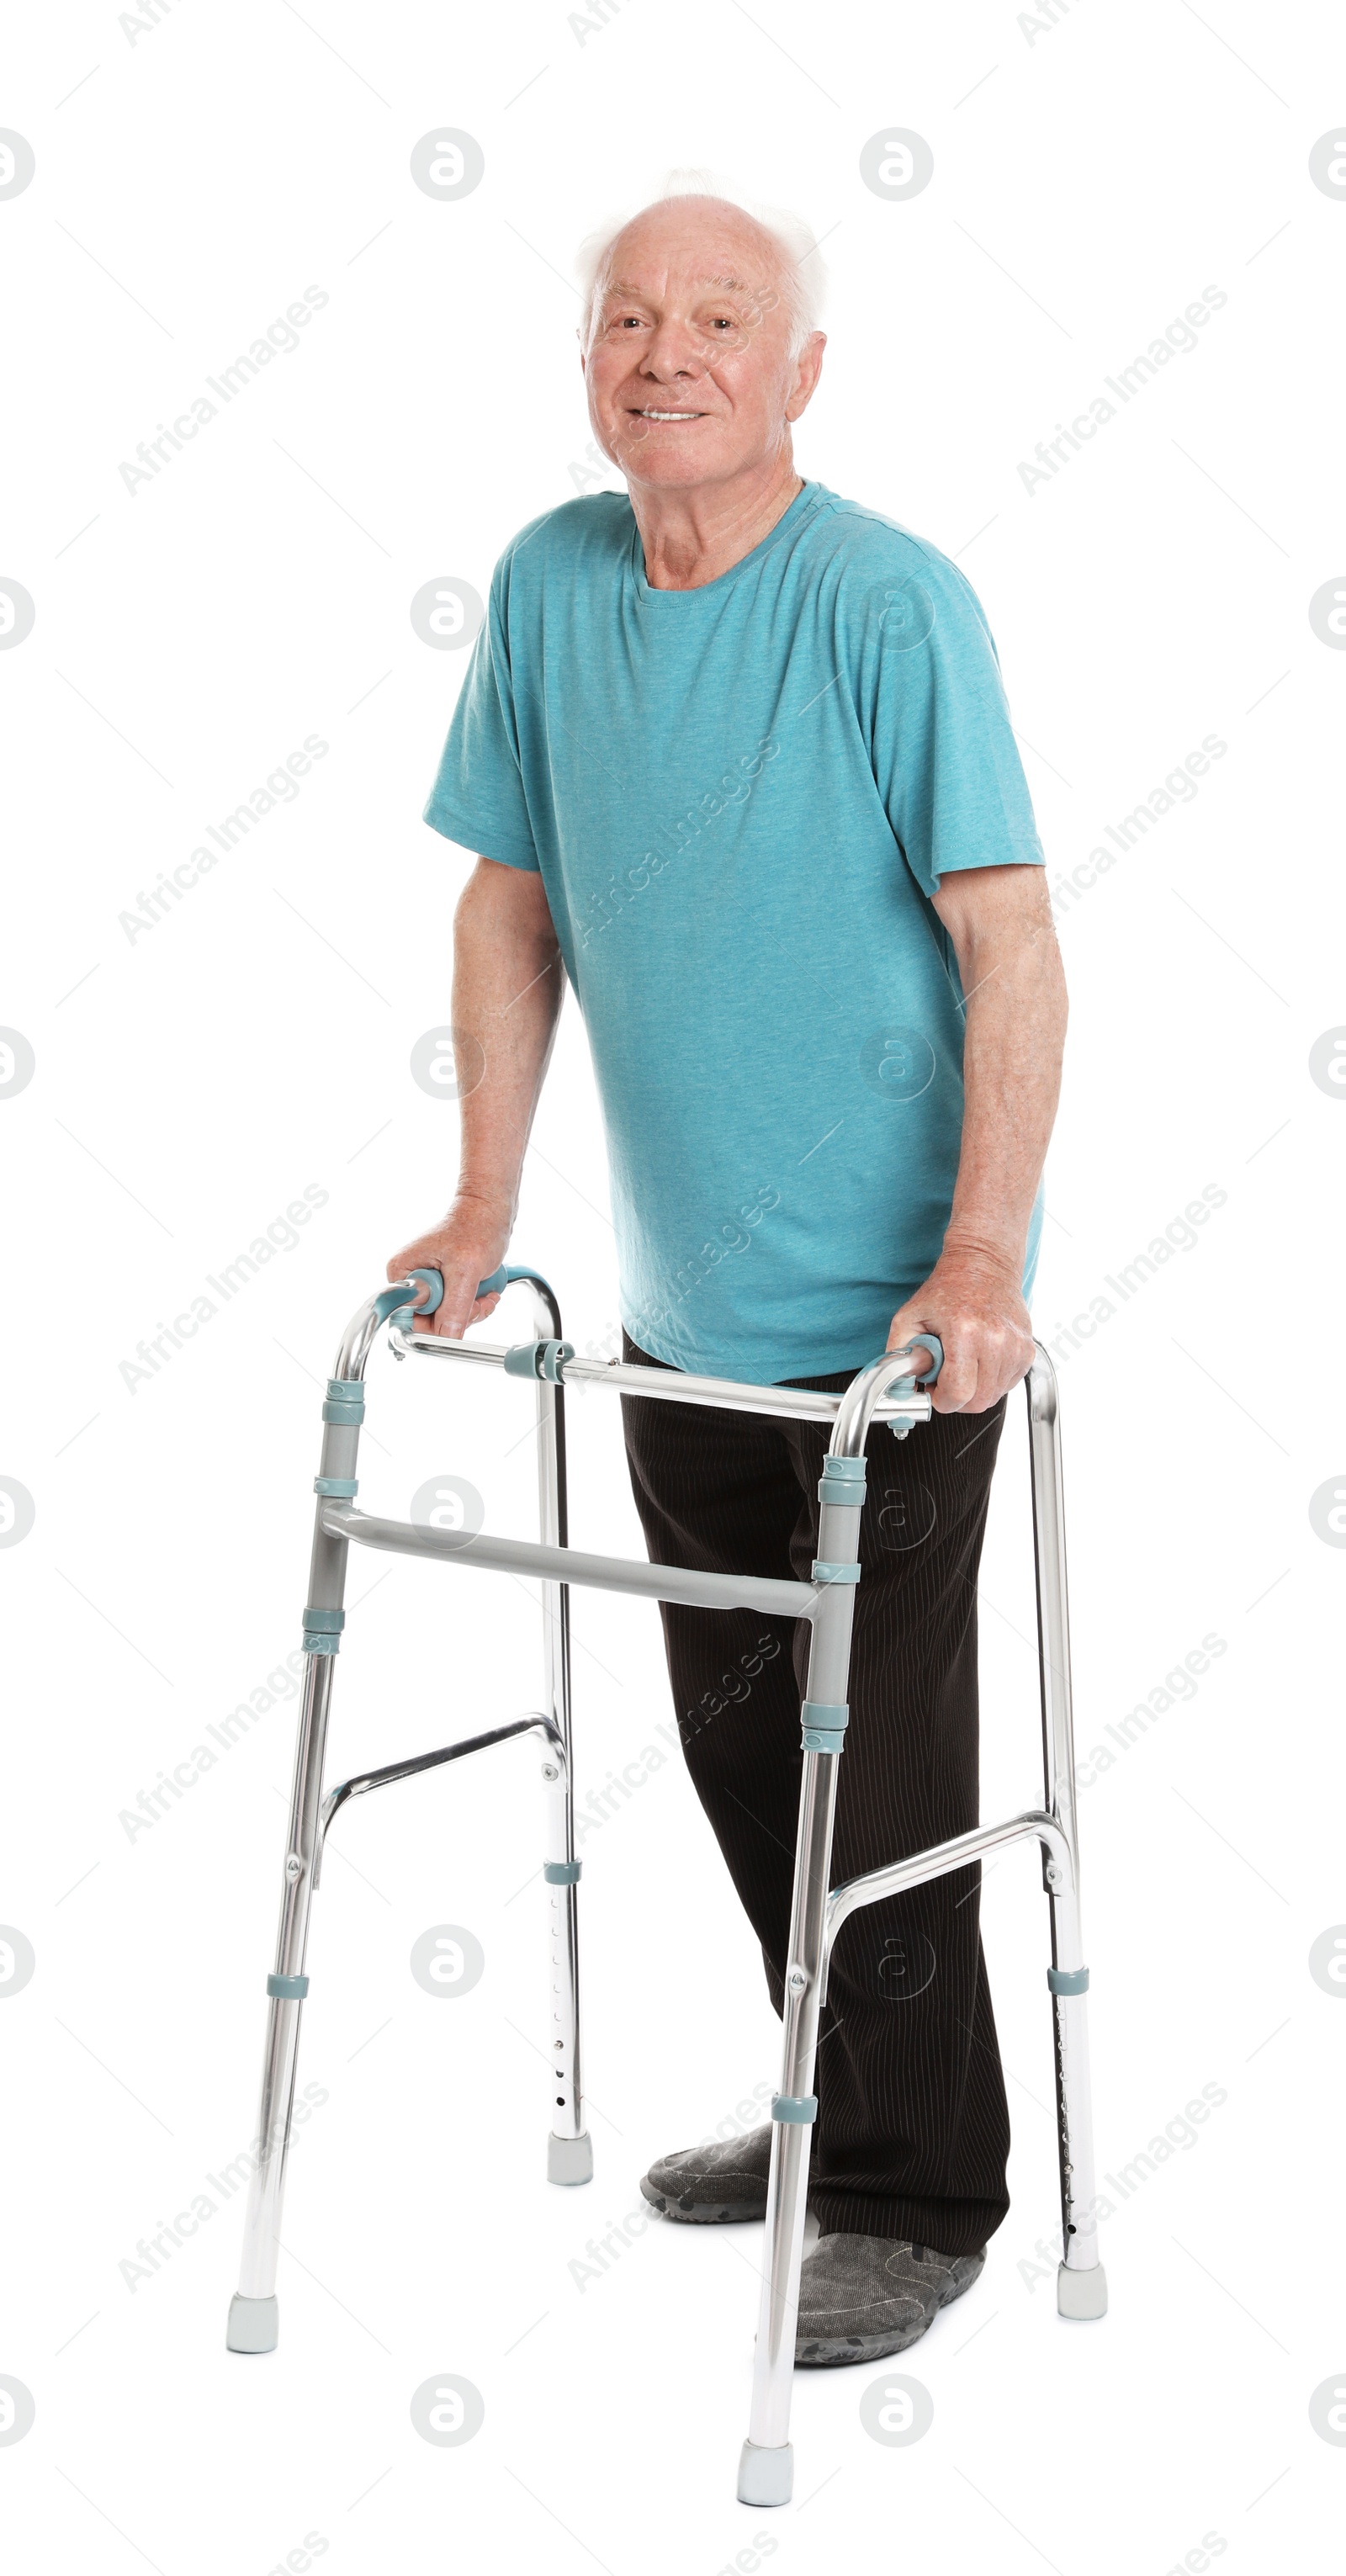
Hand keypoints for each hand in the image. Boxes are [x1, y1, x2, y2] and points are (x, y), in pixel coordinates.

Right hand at [385, 1194, 512, 1340]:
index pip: (407, 1319)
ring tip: (484, 1292)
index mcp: (402, 1273)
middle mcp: (411, 1280)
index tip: (457, 1315)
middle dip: (459, 1317)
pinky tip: (485, 1291)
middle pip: (429, 1322)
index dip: (433, 1325)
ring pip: (446, 1319)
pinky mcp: (444, 1285)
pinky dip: (474, 1305)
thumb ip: (454, 1307)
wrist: (491, 1210)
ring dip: (471, 1311)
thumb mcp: (466, 1271)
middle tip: (477, 1302)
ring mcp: (428, 1283)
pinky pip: (456, 1309)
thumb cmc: (476, 1226)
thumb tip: (446, 1337)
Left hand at [886, 1244, 1035, 1413]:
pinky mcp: (1027, 1350)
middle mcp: (996, 1340)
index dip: (941, 1400)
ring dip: (974, 1390)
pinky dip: (991, 1381)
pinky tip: (980, 1360)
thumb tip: (904, 1386)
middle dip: (957, 1399)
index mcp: (965, 1332)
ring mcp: (1016, 1346)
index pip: (958, 1393)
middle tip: (945, 1379)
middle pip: (978, 1401)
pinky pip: (1007, 1384)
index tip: (934, 1390)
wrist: (984, 1266)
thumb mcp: (909, 1317)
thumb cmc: (948, 1289)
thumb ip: (901, 1355)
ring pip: (993, 1396)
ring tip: (962, 1365)